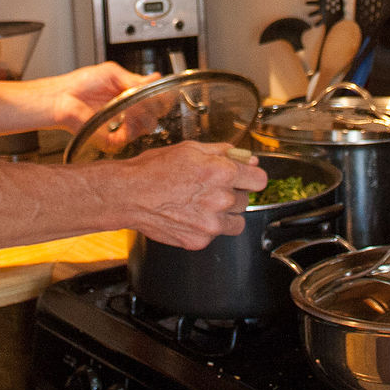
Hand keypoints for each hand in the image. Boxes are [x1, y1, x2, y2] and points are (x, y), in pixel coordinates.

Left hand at [48, 61, 154, 131]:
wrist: (63, 97)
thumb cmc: (81, 83)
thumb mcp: (111, 72)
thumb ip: (134, 78)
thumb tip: (154, 79)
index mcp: (131, 94)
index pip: (157, 99)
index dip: (162, 94)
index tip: (160, 89)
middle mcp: (130, 111)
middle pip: (157, 113)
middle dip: (154, 103)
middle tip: (144, 96)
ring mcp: (123, 125)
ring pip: (148, 125)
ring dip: (142, 112)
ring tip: (130, 103)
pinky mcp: (114, 138)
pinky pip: (132, 136)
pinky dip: (131, 124)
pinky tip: (124, 113)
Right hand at [119, 141, 268, 249]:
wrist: (129, 194)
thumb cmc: (154, 168)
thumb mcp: (191, 148)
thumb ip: (224, 153)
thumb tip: (247, 159)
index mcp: (222, 173)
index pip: (260, 181)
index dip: (251, 177)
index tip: (244, 178)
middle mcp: (220, 200)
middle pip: (246, 200)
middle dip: (232, 193)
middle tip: (209, 188)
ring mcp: (210, 224)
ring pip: (236, 221)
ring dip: (225, 214)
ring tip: (201, 204)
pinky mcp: (199, 241)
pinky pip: (216, 235)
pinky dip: (206, 228)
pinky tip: (189, 215)